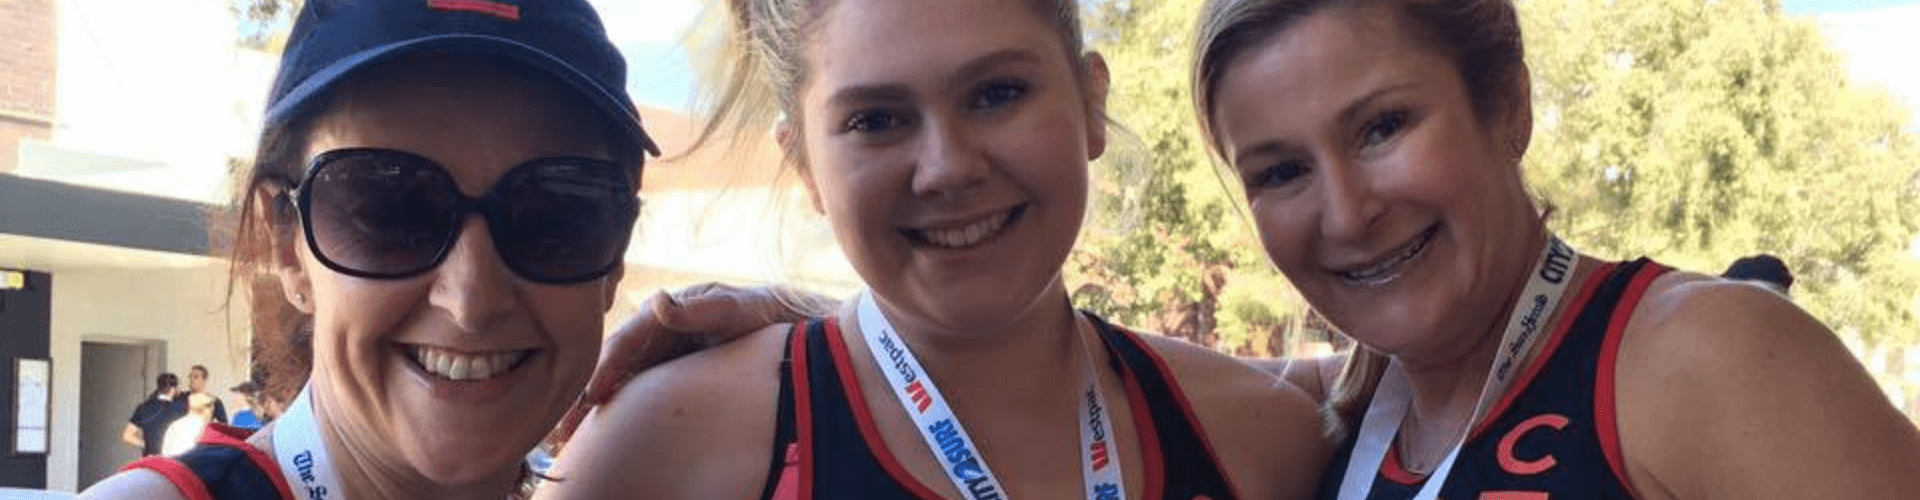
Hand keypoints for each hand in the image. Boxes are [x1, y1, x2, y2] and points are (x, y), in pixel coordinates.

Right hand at [547, 283, 839, 450]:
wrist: (820, 337)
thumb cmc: (785, 319)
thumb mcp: (752, 310)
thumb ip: (711, 308)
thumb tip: (659, 303)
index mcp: (678, 312)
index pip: (629, 339)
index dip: (606, 368)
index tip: (591, 398)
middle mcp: (670, 333)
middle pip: (618, 365)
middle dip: (588, 397)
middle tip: (563, 433)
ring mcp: (676, 357)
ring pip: (628, 386)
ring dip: (598, 413)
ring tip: (572, 445)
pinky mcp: (685, 380)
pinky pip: (647, 399)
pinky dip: (625, 419)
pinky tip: (610, 444)